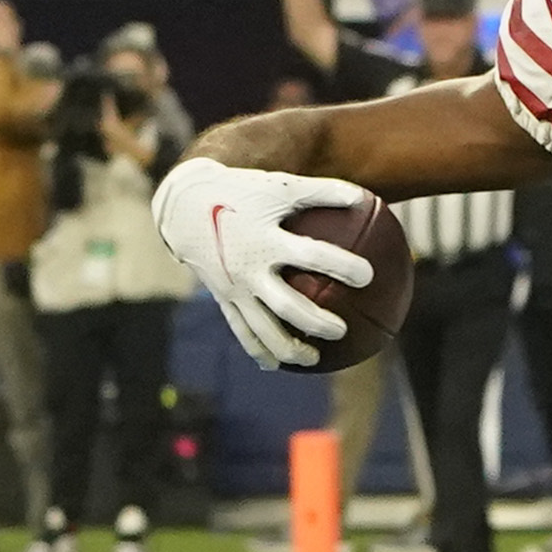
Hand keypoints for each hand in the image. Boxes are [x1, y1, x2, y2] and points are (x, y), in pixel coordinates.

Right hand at [152, 155, 375, 369]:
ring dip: (289, 348)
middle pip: (288, 306)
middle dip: (317, 322)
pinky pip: (242, 331)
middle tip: (342, 330)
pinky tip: (276, 365)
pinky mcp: (223, 299)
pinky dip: (259, 350)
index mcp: (266, 239)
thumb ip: (322, 192)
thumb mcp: (280, 186)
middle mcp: (249, 269)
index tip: (367, 276)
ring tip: (315, 360)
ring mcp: (235, 288)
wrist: (184, 207)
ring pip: (263, 329)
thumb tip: (364, 200)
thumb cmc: (242, 193)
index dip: (341, 265)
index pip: (311, 255)